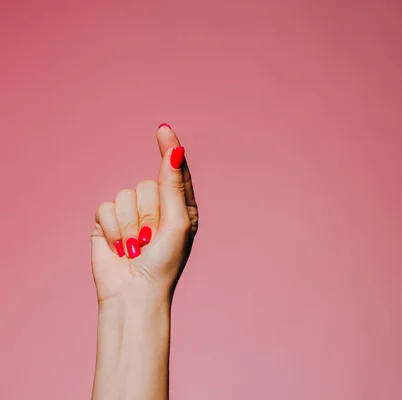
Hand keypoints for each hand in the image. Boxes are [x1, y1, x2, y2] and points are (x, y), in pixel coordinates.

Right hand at [90, 124, 197, 306]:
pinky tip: (119, 246)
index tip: (163, 129)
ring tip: (136, 246)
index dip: (169, 149)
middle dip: (148, 213)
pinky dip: (112, 229)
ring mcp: (132, 213)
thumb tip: (175, 151)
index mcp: (180, 206)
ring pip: (125, 194)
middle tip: (151, 238)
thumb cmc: (164, 262)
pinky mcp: (108, 221)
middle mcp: (156, 206)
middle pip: (147, 184)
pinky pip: (106, 207)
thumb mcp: (177, 222)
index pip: (175, 170)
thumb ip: (173, 185)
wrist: (134, 292)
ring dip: (130, 225)